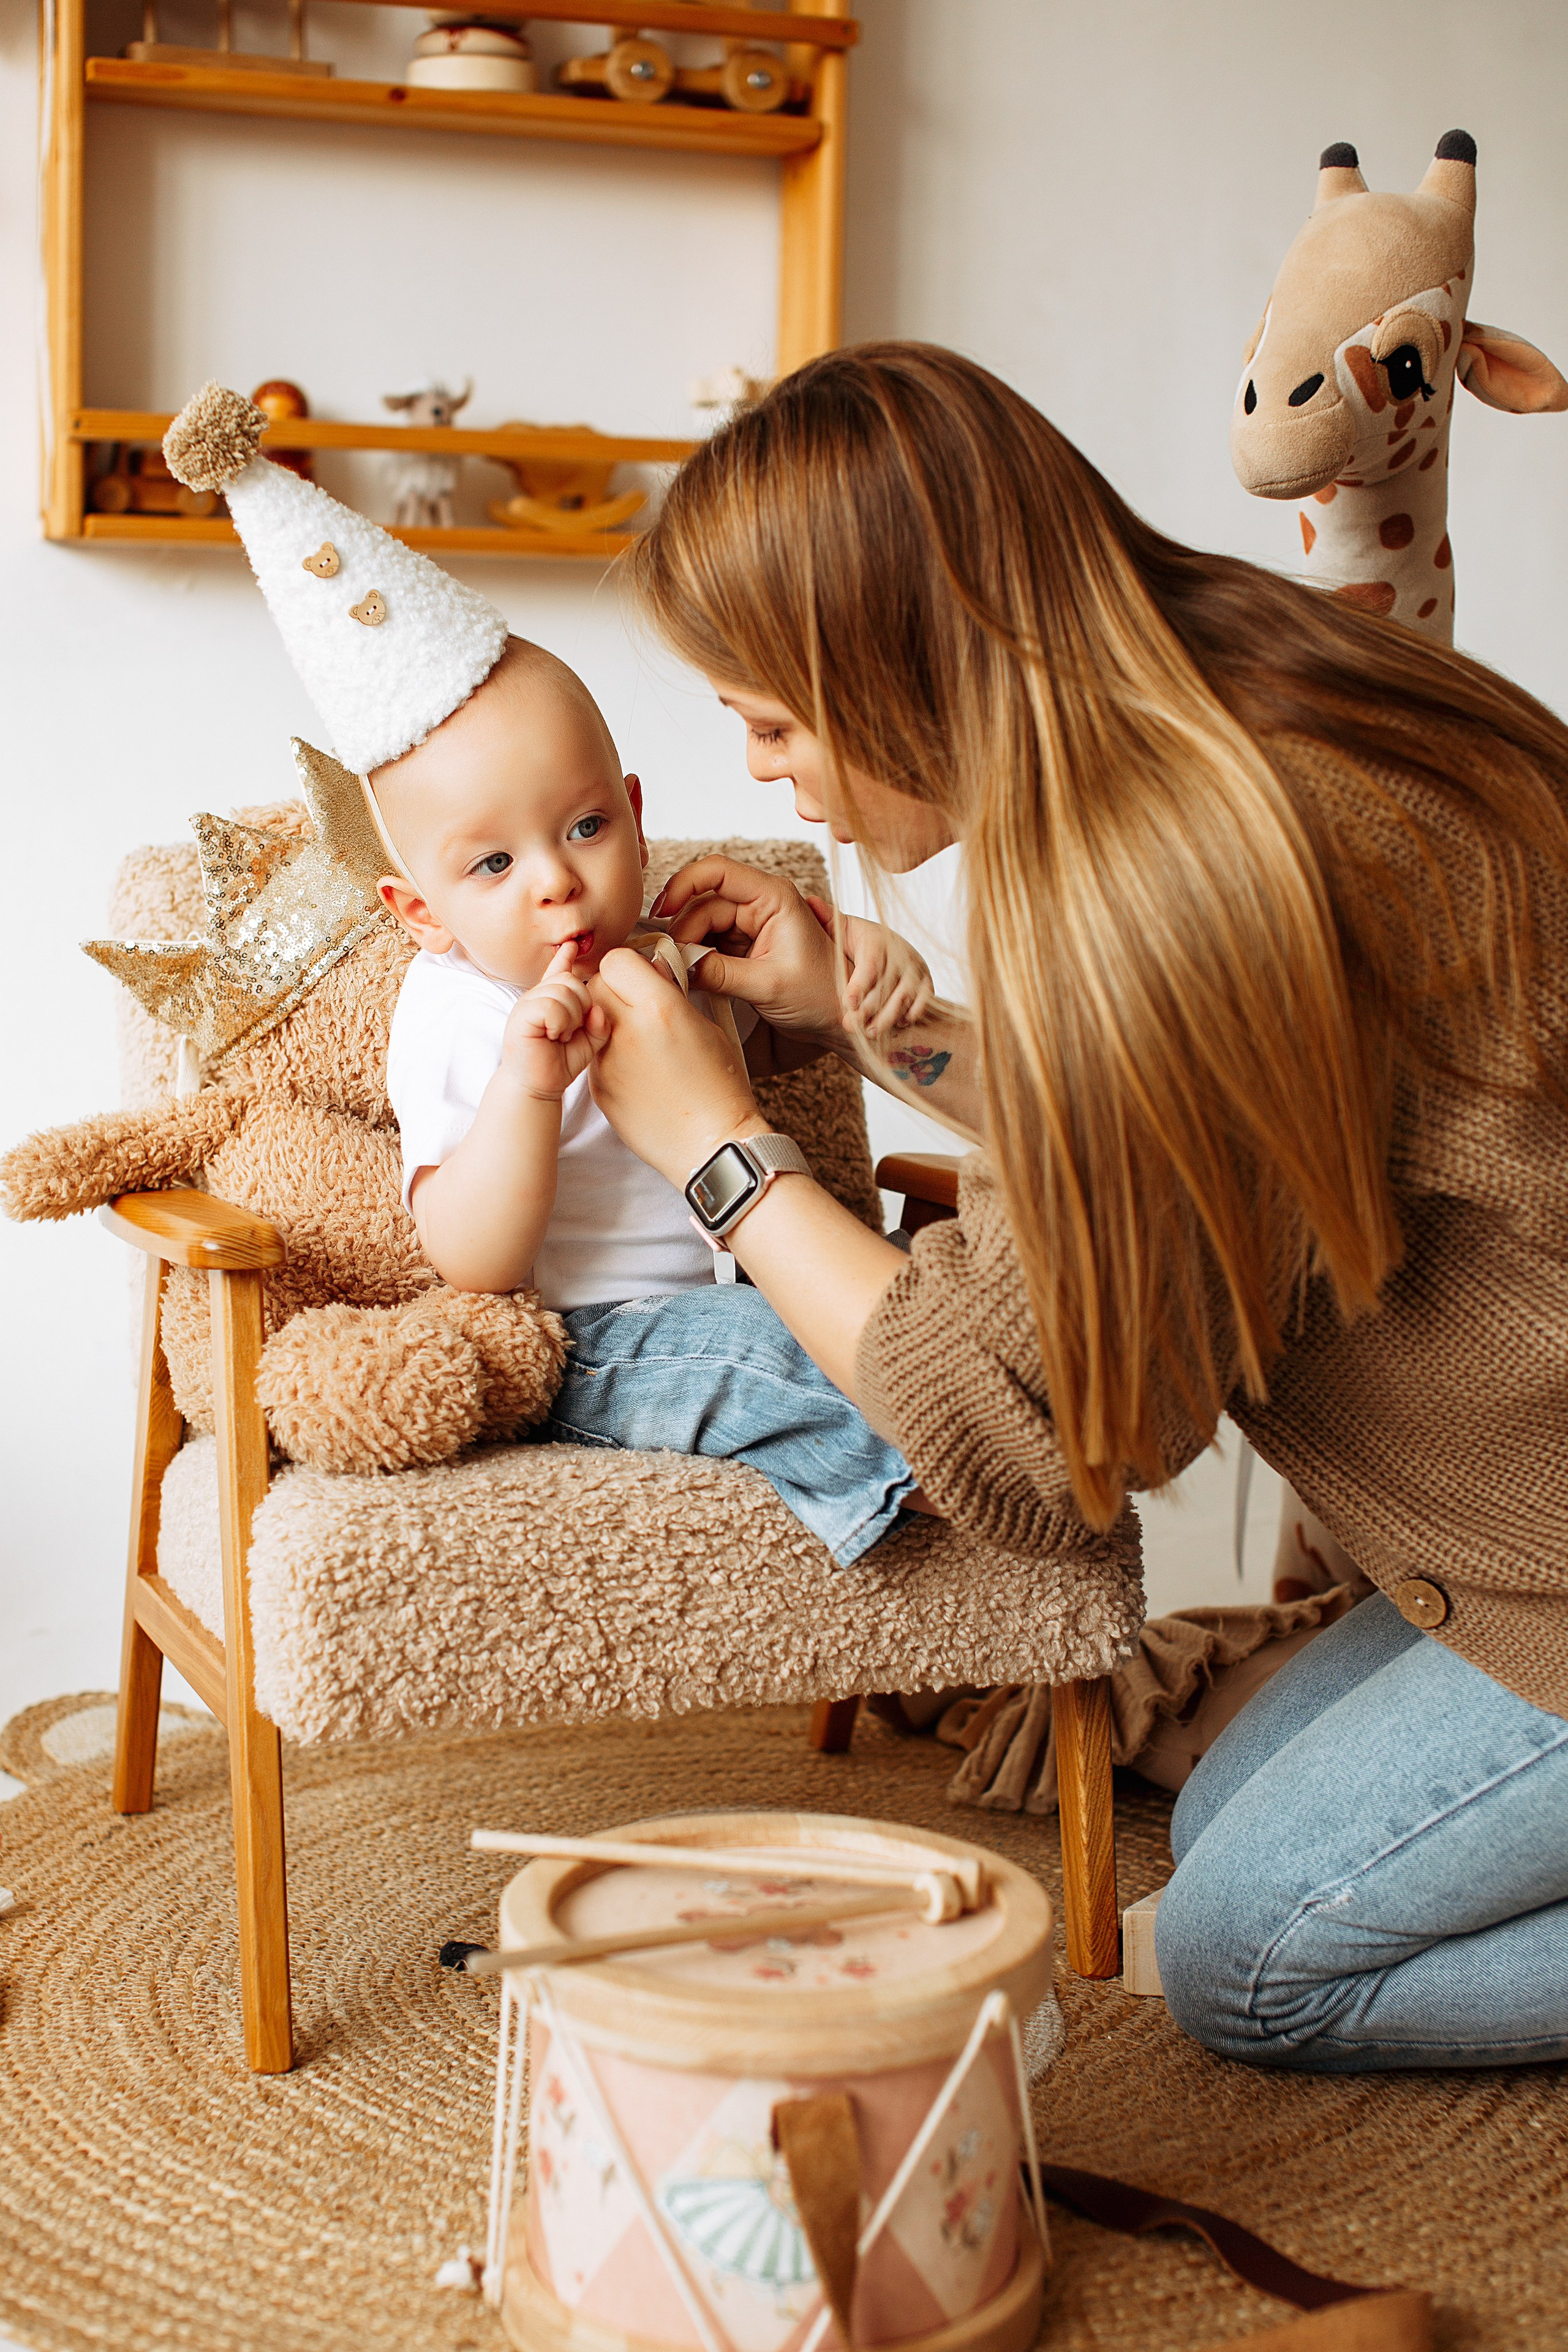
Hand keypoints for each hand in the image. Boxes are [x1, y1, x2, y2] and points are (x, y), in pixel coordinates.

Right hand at [499, 941, 603, 1100]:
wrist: (537, 1086)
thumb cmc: (559, 1063)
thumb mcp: (588, 1042)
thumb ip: (598, 1024)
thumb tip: (597, 1008)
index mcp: (551, 1000)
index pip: (559, 971)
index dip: (566, 956)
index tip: (571, 944)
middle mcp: (538, 997)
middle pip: (571, 981)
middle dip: (581, 1005)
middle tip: (572, 1029)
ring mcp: (528, 1004)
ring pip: (562, 992)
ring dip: (570, 1017)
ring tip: (561, 1035)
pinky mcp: (522, 1016)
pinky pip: (551, 1006)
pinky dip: (559, 1022)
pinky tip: (553, 1035)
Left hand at [586, 945, 762, 1186]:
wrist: (711, 1143)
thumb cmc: (719, 1088)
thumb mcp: (706, 1027)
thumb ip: (672, 995)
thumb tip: (653, 973)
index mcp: (659, 1009)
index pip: (617, 960)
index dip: (630, 966)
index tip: (642, 977)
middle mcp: (626, 1031)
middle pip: (595, 985)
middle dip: (613, 989)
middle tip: (635, 1005)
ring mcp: (606, 1062)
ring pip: (587, 1019)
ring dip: (605, 1019)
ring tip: (637, 1038)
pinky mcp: (598, 1088)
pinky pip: (591, 1053)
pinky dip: (607, 1051)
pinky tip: (635, 1068)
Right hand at [651, 857, 841, 1036]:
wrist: (839, 1018)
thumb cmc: (821, 995)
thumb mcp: (768, 985)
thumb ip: (720, 973)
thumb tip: (677, 965)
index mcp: (773, 897)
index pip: (718, 871)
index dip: (684, 885)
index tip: (662, 913)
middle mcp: (760, 903)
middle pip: (703, 904)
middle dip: (682, 932)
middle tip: (669, 964)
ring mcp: (750, 923)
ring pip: (701, 925)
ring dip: (686, 947)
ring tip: (679, 974)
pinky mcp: (742, 945)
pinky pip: (708, 943)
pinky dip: (695, 958)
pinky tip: (689, 976)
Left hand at [805, 899, 935, 1039]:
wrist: (890, 952)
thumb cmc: (857, 942)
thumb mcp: (842, 929)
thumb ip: (827, 920)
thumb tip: (809, 902)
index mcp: (878, 938)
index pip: (872, 961)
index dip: (861, 983)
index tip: (848, 1001)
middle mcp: (900, 952)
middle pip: (888, 983)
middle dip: (869, 1007)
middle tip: (850, 1025)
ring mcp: (915, 969)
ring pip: (905, 996)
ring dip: (887, 1017)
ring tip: (868, 1034)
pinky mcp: (927, 984)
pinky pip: (924, 1001)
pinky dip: (912, 1014)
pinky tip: (897, 1025)